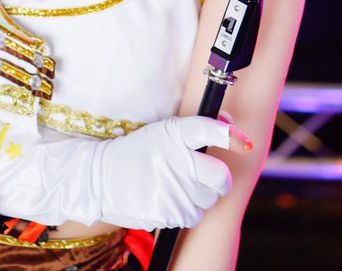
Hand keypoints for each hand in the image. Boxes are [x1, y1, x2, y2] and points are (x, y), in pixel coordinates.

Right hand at [0, 110, 251, 230]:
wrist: (98, 179)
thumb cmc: (134, 152)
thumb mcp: (161, 132)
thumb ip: (195, 129)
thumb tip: (229, 126)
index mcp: (172, 133)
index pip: (208, 130)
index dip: (229, 136)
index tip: (244, 143)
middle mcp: (175, 160)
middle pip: (220, 176)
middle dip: (219, 177)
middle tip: (205, 173)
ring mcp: (172, 189)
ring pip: (210, 198)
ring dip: (202, 194)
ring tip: (178, 184)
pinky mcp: (168, 212)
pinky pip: (195, 214)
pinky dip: (189, 208)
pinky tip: (170, 197)